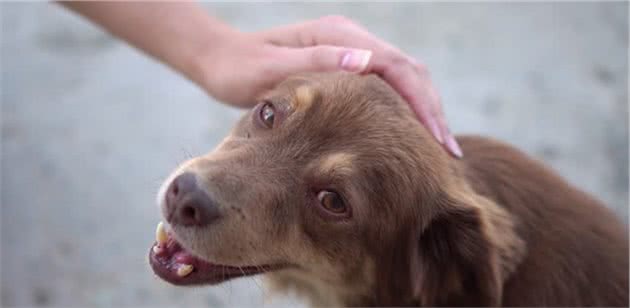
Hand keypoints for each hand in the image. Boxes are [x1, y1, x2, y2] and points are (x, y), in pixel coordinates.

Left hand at [197, 16, 461, 157]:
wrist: (220, 59)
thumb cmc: (239, 68)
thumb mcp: (272, 70)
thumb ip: (318, 63)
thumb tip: (367, 62)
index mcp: (339, 35)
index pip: (397, 66)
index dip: (422, 102)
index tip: (438, 138)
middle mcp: (351, 39)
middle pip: (409, 71)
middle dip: (432, 109)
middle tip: (448, 151)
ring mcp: (350, 51)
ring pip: (402, 79)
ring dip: (423, 110)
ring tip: (438, 148)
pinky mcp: (346, 66)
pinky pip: (386, 87)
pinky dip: (405, 110)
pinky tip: (409, 136)